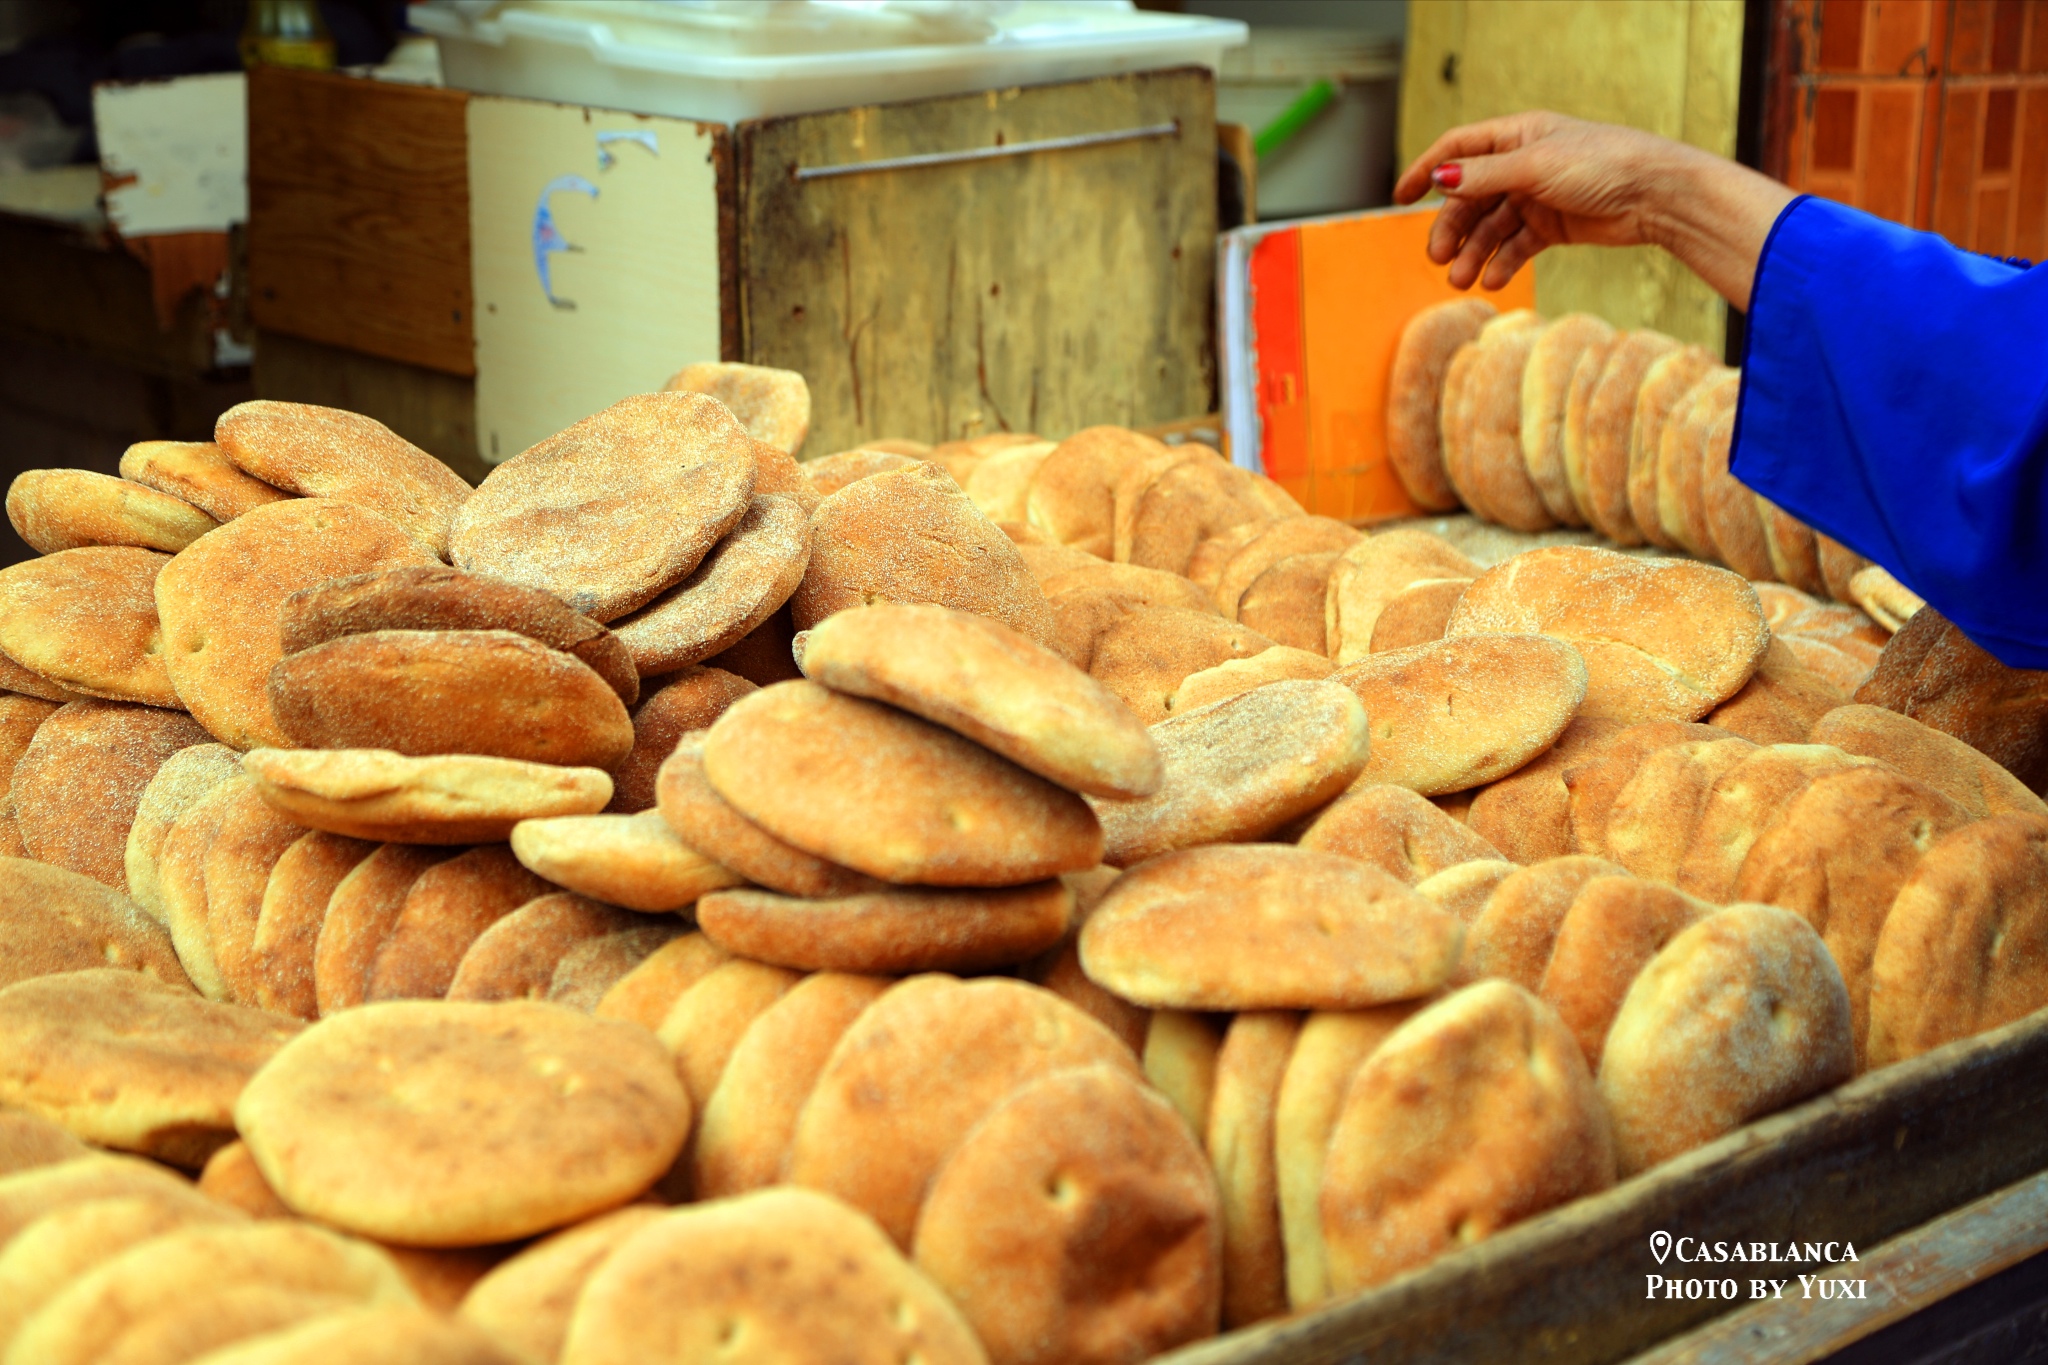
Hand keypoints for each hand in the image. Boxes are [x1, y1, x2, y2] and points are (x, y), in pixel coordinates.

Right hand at [1394, 112, 1679, 289]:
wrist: (1657, 195)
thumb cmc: (1604, 164)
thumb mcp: (1535, 166)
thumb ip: (1485, 175)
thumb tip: (1440, 178)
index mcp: (1516, 136)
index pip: (1458, 150)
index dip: (1426, 171)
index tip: (1400, 198)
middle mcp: (1522, 165)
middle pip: (1470, 197)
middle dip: (1452, 228)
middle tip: (1439, 258)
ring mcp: (1536, 197)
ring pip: (1490, 227)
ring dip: (1473, 253)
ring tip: (1463, 280)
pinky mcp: (1552, 226)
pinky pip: (1515, 246)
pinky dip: (1502, 263)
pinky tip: (1493, 280)